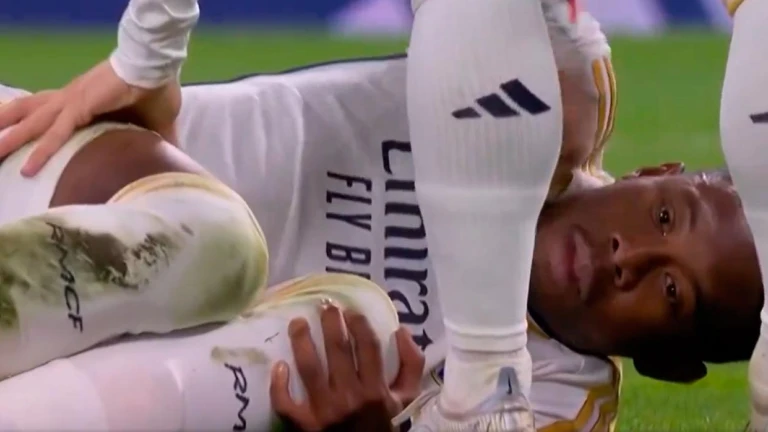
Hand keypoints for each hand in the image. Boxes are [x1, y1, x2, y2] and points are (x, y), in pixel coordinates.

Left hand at [0, 60, 180, 176]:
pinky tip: (28, 169)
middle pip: (30, 115)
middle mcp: (70, 98)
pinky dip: (41, 150)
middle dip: (9, 132)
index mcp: (84, 100)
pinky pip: (55, 133)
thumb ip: (159, 140)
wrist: (157, 68)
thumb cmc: (156, 90)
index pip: (48, 112)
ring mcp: (71, 101)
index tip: (16, 138)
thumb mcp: (157, 122)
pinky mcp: (79, 106)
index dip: (31, 124)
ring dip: (12, 139)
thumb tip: (175, 157)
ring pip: (33, 124)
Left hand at [270, 303, 424, 431]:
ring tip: (297, 322)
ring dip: (301, 341)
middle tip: (325, 306)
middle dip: (330, 323)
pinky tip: (280, 365)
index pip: (367, 347)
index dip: (359, 323)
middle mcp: (350, 397)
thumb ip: (410, 364)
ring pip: (308, 368)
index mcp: (376, 389)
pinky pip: (286, 403)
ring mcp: (324, 410)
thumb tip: (401, 330)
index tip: (351, 310)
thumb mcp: (405, 397)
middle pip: (336, 350)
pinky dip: (279, 384)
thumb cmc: (383, 422)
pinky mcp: (304, 424)